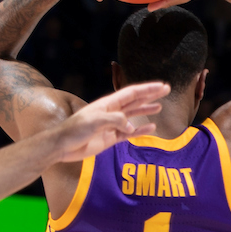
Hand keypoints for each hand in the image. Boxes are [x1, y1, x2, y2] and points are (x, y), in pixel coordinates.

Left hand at [50, 82, 167, 161]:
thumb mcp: (95, 120)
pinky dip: (140, 130)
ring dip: (146, 110)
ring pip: (134, 115)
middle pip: (135, 101)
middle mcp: (112, 112)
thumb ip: (115, 120)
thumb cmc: (75, 129)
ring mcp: (112, 125)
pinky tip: (151, 128)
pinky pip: (130, 133)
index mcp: (108, 103)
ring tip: (159, 107)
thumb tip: (130, 126)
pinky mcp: (111, 138)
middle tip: (166, 90)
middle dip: (150, 95)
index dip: (147, 89)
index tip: (161, 86)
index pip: (132, 93)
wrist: (63, 146)